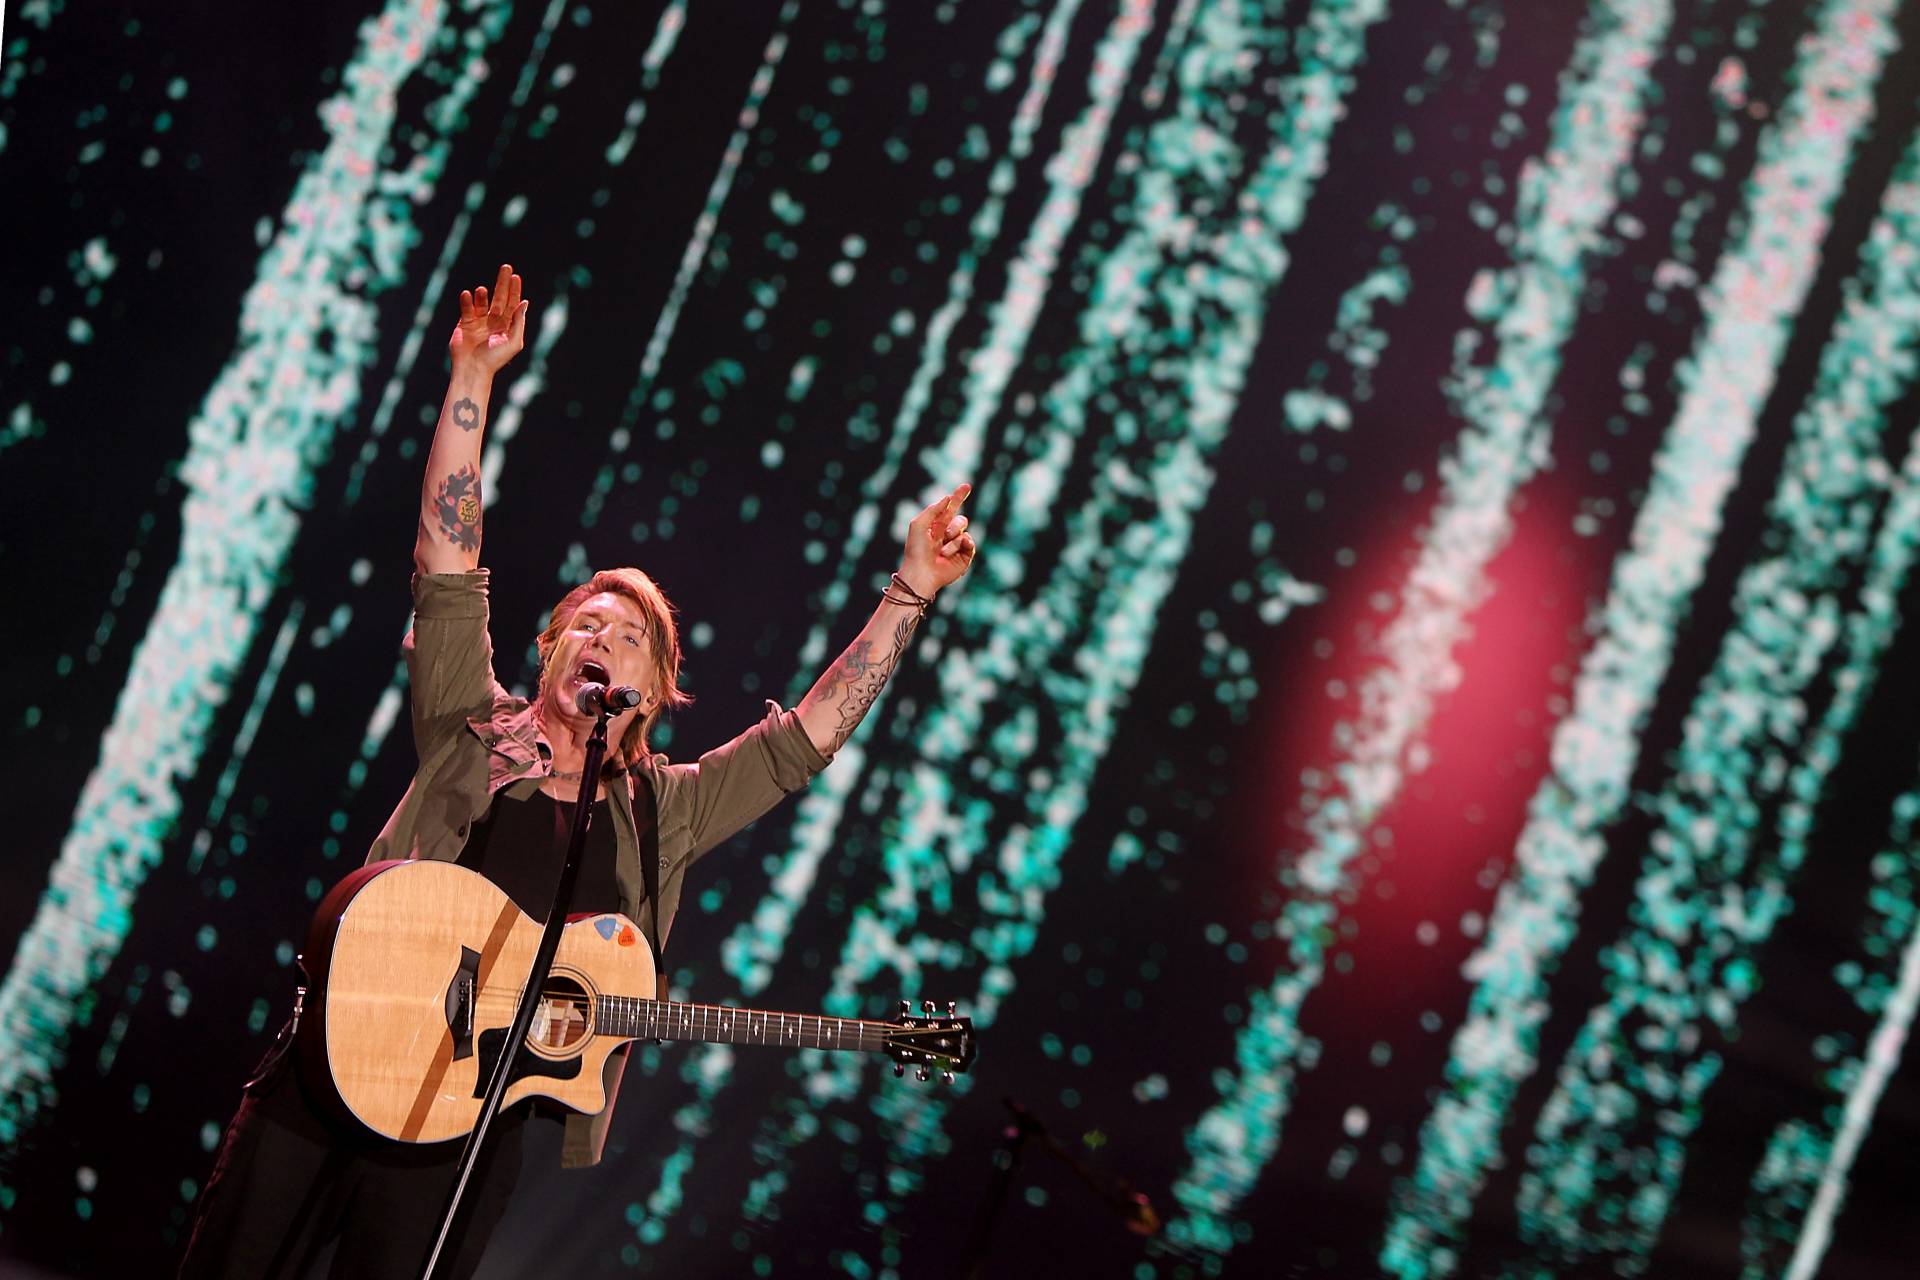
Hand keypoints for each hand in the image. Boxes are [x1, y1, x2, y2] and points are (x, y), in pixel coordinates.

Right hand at [449, 264, 527, 372]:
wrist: (473, 369)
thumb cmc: (496, 359)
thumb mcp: (514, 342)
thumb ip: (519, 322)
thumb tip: (525, 302)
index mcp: (508, 326)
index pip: (513, 304)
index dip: (515, 290)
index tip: (516, 277)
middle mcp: (494, 321)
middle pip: (500, 298)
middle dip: (503, 283)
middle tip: (506, 267)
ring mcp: (479, 322)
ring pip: (482, 302)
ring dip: (482, 295)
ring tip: (481, 290)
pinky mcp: (464, 324)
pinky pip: (466, 308)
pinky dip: (467, 301)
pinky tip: (467, 294)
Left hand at [898, 483, 976, 597]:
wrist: (922, 572)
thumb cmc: (916, 550)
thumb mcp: (918, 524)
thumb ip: (933, 509)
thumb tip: (947, 498)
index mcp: (935, 525)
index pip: (950, 508)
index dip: (958, 497)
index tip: (966, 486)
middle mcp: (947, 534)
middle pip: (961, 519)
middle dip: (954, 525)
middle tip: (945, 534)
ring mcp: (956, 545)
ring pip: (964, 530)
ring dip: (953, 538)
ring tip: (942, 552)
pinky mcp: (964, 556)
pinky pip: (970, 542)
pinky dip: (963, 544)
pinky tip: (952, 553)